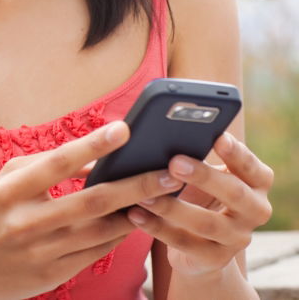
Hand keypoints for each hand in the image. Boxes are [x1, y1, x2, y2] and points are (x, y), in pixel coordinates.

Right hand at [0, 121, 184, 299]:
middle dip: (137, 185)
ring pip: (103, 230)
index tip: (123, 129)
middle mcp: (26, 222)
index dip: (91, 146)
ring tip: (164, 195)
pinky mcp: (53, 275)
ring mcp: (41, 252)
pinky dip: (120, 234)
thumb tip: (93, 158)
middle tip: (170, 171)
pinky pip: (97, 252)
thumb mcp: (4, 182)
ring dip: (137, 212)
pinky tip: (137, 219)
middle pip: (92, 201)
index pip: (56, 164)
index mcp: (9, 192)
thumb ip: (43, 165)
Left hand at [125, 131, 273, 277]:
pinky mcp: (214, 258)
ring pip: (206, 222)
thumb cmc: (199, 193)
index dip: (237, 153)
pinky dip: (156, 227)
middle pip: (234, 193)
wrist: (200, 245)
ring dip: (171, 207)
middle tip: (174, 162)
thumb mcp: (204, 174)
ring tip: (144, 194)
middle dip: (204, 176)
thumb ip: (196, 156)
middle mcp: (255, 211)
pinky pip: (183, 243)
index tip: (217, 136)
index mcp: (257, 183)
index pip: (253, 167)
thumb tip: (163, 134)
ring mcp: (237, 238)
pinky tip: (134, 213)